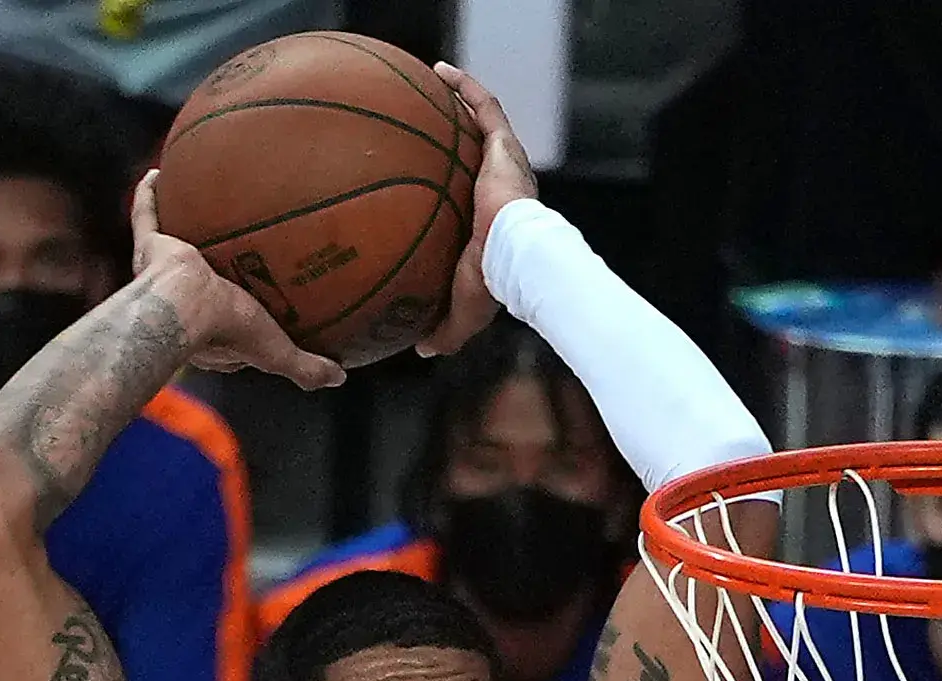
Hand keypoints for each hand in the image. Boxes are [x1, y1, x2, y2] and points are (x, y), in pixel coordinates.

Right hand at [129, 172, 343, 390]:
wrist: (184, 306)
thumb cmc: (228, 330)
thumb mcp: (277, 351)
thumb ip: (305, 366)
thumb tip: (340, 378)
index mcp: (209, 331)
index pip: (231, 321)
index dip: (247, 312)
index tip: (264, 298)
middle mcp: (183, 301)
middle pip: (202, 278)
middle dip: (214, 265)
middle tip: (234, 247)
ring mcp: (161, 273)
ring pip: (173, 244)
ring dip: (181, 227)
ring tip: (197, 205)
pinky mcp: (148, 247)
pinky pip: (147, 215)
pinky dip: (149, 195)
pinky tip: (160, 174)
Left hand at [415, 63, 537, 358]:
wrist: (520, 256)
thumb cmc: (498, 284)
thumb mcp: (465, 310)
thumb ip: (444, 330)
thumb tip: (421, 350)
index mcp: (496, 223)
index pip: (477, 201)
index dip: (459, 191)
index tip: (434, 187)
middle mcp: (502, 187)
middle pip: (480, 157)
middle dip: (459, 140)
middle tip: (430, 132)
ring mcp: (504, 163)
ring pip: (483, 124)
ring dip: (463, 103)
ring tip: (433, 85)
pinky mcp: (504, 146)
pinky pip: (485, 105)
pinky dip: (465, 87)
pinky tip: (440, 70)